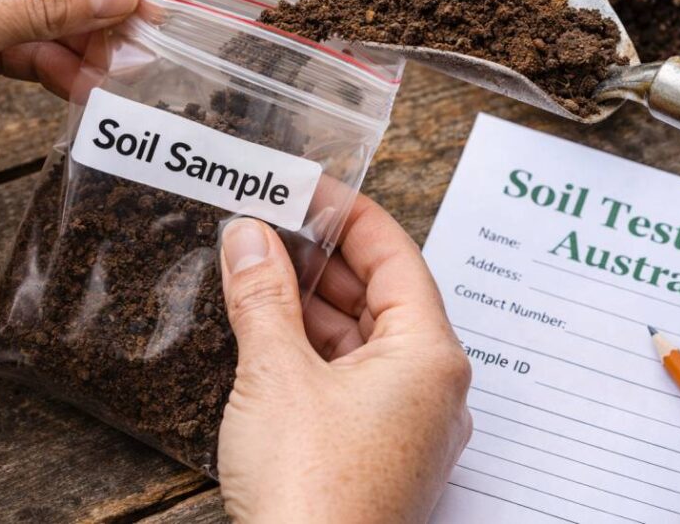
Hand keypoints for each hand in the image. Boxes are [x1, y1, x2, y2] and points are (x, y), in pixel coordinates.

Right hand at [216, 195, 472, 522]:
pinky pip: (351, 381)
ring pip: (362, 340)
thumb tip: (247, 235)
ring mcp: (408, 425)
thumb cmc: (312, 493)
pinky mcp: (379, 453)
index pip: (395, 255)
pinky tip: (268, 332)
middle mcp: (432, 387)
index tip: (308, 186)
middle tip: (270, 221)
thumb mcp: (277, 377)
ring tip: (258, 267)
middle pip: (380, 296)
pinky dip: (313, 351)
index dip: (349, 213)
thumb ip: (263, 296)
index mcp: (430, 355)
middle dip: (323, 258)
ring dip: (312, 304)